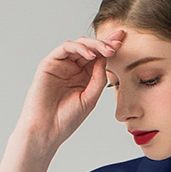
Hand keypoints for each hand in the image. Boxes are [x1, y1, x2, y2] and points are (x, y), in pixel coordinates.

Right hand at [14, 29, 126, 153]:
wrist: (47, 129)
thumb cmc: (66, 118)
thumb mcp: (90, 98)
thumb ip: (99, 78)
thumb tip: (106, 58)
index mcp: (84, 77)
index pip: (99, 57)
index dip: (110, 47)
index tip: (123, 41)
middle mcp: (73, 68)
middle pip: (90, 47)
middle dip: (105, 43)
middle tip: (118, 44)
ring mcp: (61, 65)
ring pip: (79, 44)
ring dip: (95, 45)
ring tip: (107, 51)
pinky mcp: (49, 63)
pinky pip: (65, 48)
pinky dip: (79, 48)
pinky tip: (91, 55)